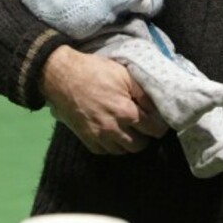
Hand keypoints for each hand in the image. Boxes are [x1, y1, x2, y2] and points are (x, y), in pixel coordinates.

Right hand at [40, 46, 167, 154]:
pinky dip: (112, 145)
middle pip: (139, 145)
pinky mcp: (86, 139)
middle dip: (145, 136)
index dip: (159, 126)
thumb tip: (156, 107)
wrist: (63, 77)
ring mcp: (98, 137)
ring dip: (129, 142)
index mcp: (126, 113)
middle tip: (144, 125)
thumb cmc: (96, 71)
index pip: (153, 129)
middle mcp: (114, 130)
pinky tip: (113, 134)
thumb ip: (143, 93)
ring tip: (129, 130)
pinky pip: (105, 151)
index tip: (159, 122)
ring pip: (122, 151)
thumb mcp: (124, 75)